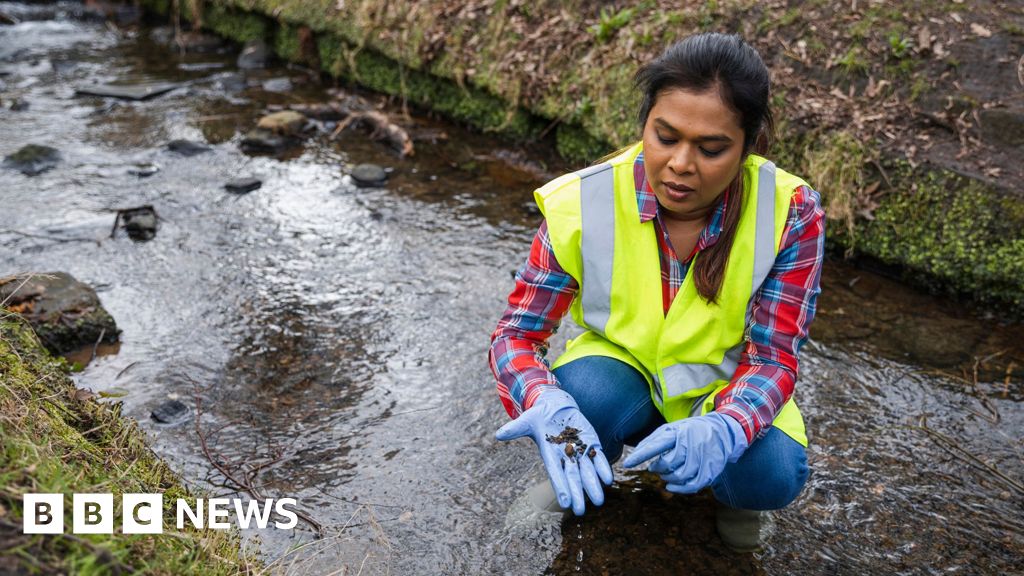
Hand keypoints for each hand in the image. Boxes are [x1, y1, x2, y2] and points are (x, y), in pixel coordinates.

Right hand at [495, 389, 612, 515]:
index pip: (556, 474)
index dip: (560, 488)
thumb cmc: (538, 417)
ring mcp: (580, 451)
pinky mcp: (591, 443)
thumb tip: (498, 434)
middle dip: (578, 494)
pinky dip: (603, 467)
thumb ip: (515, 429)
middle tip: (582, 511)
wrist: (556, 408)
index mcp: (550, 454)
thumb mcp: (526, 420)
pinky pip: (599, 457)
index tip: (565, 503)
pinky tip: (608, 478)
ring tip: (599, 501)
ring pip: (588, 471)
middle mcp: (566, 457)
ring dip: (594, 485)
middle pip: (573, 478)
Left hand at [621, 412, 747, 493]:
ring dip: (667, 478)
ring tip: (664, 474)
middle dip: (657, 468)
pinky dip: (678, 489)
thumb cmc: (690, 431)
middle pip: (667, 463)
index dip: (640, 455)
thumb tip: (636, 453)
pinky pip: (692, 486)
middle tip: (654, 467)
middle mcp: (691, 444)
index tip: (626, 464)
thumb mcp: (671, 428)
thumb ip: (653, 440)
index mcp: (678, 431)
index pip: (656, 445)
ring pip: (679, 476)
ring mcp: (702, 458)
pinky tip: (670, 487)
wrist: (723, 432)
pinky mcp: (710, 471)